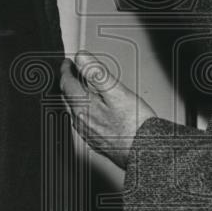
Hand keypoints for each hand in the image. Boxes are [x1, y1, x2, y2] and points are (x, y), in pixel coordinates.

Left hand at [59, 50, 156, 169]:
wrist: (144, 152)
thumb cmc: (135, 125)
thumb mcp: (117, 92)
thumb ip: (96, 73)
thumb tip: (81, 58)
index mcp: (84, 106)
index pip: (67, 83)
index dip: (66, 70)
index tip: (67, 63)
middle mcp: (82, 121)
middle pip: (67, 98)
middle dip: (68, 83)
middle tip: (72, 73)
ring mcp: (88, 133)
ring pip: (74, 111)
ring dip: (75, 97)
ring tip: (81, 89)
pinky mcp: (96, 141)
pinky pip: (83, 123)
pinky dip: (84, 111)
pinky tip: (92, 111)